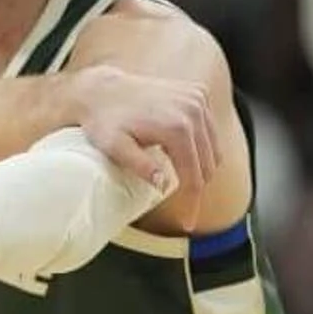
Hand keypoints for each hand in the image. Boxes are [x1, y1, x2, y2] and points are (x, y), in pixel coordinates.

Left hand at [70, 66, 214, 193]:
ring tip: (182, 179)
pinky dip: (201, 144)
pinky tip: (183, 152)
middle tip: (183, 204)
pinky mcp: (196, 93)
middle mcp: (193, 110)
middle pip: (208, 163)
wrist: (100, 91)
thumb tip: (164, 184)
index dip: (192, 203)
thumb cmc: (103, 121)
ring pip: (213, 147)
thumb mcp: (115, 147)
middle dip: (197, 186)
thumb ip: (140, 166)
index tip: (187, 222)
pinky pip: (209, 128)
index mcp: (177, 127)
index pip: (194, 176)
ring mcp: (197, 99)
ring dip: (201, 166)